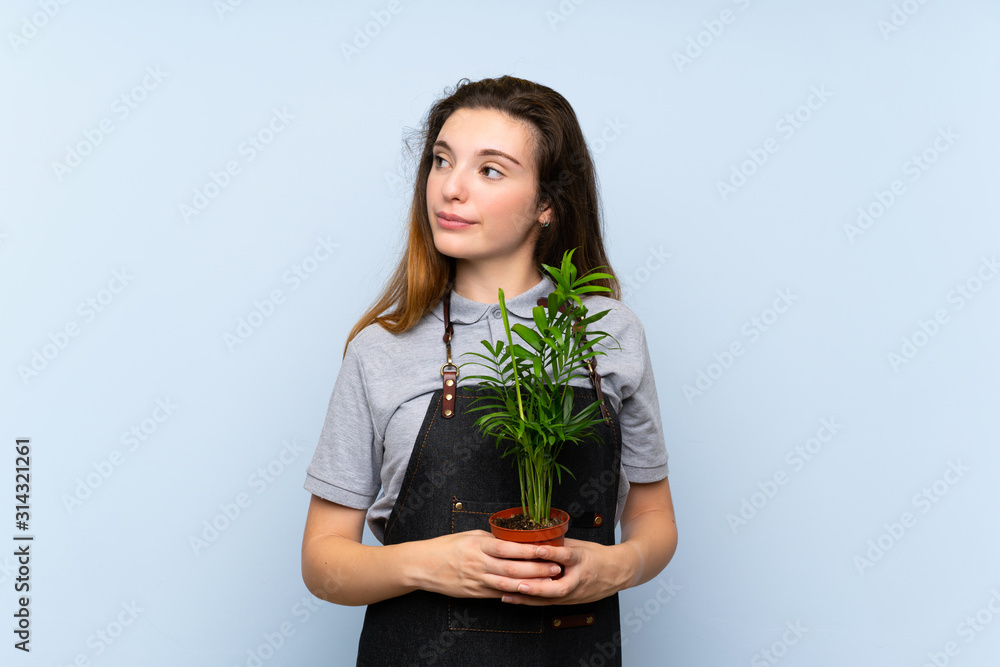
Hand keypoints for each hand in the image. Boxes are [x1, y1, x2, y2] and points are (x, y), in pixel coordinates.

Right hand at [411, 530, 564, 598]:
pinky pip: (497, 594)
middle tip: (555, 567)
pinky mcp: (474, 593)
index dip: (528, 550)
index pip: (507, 548)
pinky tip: (528, 593)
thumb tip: (513, 540)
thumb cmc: (447, 547)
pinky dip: (514, 594)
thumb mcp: (469, 536)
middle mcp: (479, 563)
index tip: (545, 549)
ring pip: (507, 584)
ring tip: (548, 583)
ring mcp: (476, 580)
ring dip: (529, 584)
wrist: (423, 566)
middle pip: (512, 568)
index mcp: (478, 545)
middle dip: (536, 569)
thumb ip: (491, 539)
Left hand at [496, 537, 630, 605]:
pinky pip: (548, 603)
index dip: (552, 553)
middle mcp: (579, 579)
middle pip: (559, 587)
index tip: (536, 549)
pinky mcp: (570, 602)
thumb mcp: (580, 545)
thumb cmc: (597, 556)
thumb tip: (534, 536)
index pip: (567, 556)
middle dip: (537, 587)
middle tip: (519, 583)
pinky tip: (513, 598)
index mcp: (582, 559)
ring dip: (528, 597)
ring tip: (507, 594)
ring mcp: (575, 593)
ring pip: (550, 599)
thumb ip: (559, 544)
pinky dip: (530, 601)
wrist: (618, 572)